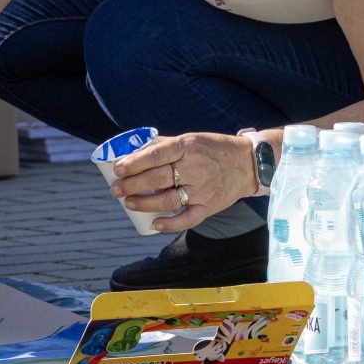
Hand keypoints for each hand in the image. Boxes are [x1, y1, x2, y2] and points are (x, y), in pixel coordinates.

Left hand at [110, 131, 260, 233]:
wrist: (249, 164)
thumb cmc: (212, 149)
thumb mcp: (190, 140)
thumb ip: (163, 145)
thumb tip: (131, 149)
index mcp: (188, 147)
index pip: (157, 155)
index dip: (135, 163)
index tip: (117, 169)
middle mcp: (196, 168)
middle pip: (159, 178)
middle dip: (132, 185)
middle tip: (114, 190)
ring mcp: (203, 189)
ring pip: (169, 199)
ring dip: (145, 203)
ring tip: (127, 203)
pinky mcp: (210, 206)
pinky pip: (189, 218)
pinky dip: (170, 223)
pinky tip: (154, 223)